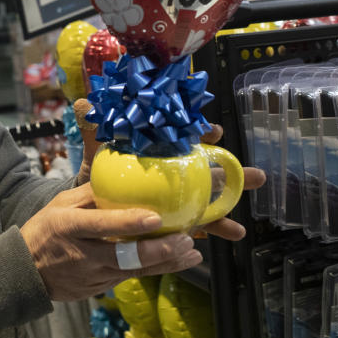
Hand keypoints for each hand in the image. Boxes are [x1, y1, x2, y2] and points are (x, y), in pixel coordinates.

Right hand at [20, 184, 202, 300]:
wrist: (25, 273)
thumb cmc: (45, 231)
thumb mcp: (60, 205)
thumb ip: (92, 194)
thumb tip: (123, 176)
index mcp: (69, 227)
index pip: (101, 225)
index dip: (129, 222)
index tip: (155, 217)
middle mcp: (81, 254)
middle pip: (124, 256)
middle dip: (157, 250)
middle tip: (184, 240)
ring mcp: (91, 276)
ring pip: (133, 272)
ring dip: (165, 263)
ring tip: (190, 252)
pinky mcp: (99, 289)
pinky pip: (130, 278)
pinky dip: (154, 269)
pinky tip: (175, 261)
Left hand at [68, 100, 264, 241]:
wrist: (90, 209)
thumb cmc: (96, 176)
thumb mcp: (93, 154)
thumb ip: (92, 132)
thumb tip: (81, 102)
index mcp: (159, 150)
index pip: (184, 136)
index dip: (201, 132)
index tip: (213, 132)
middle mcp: (173, 170)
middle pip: (206, 168)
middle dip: (232, 171)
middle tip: (256, 176)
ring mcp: (176, 195)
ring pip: (208, 199)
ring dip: (229, 208)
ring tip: (243, 224)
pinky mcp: (175, 217)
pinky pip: (196, 223)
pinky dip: (212, 230)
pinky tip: (232, 235)